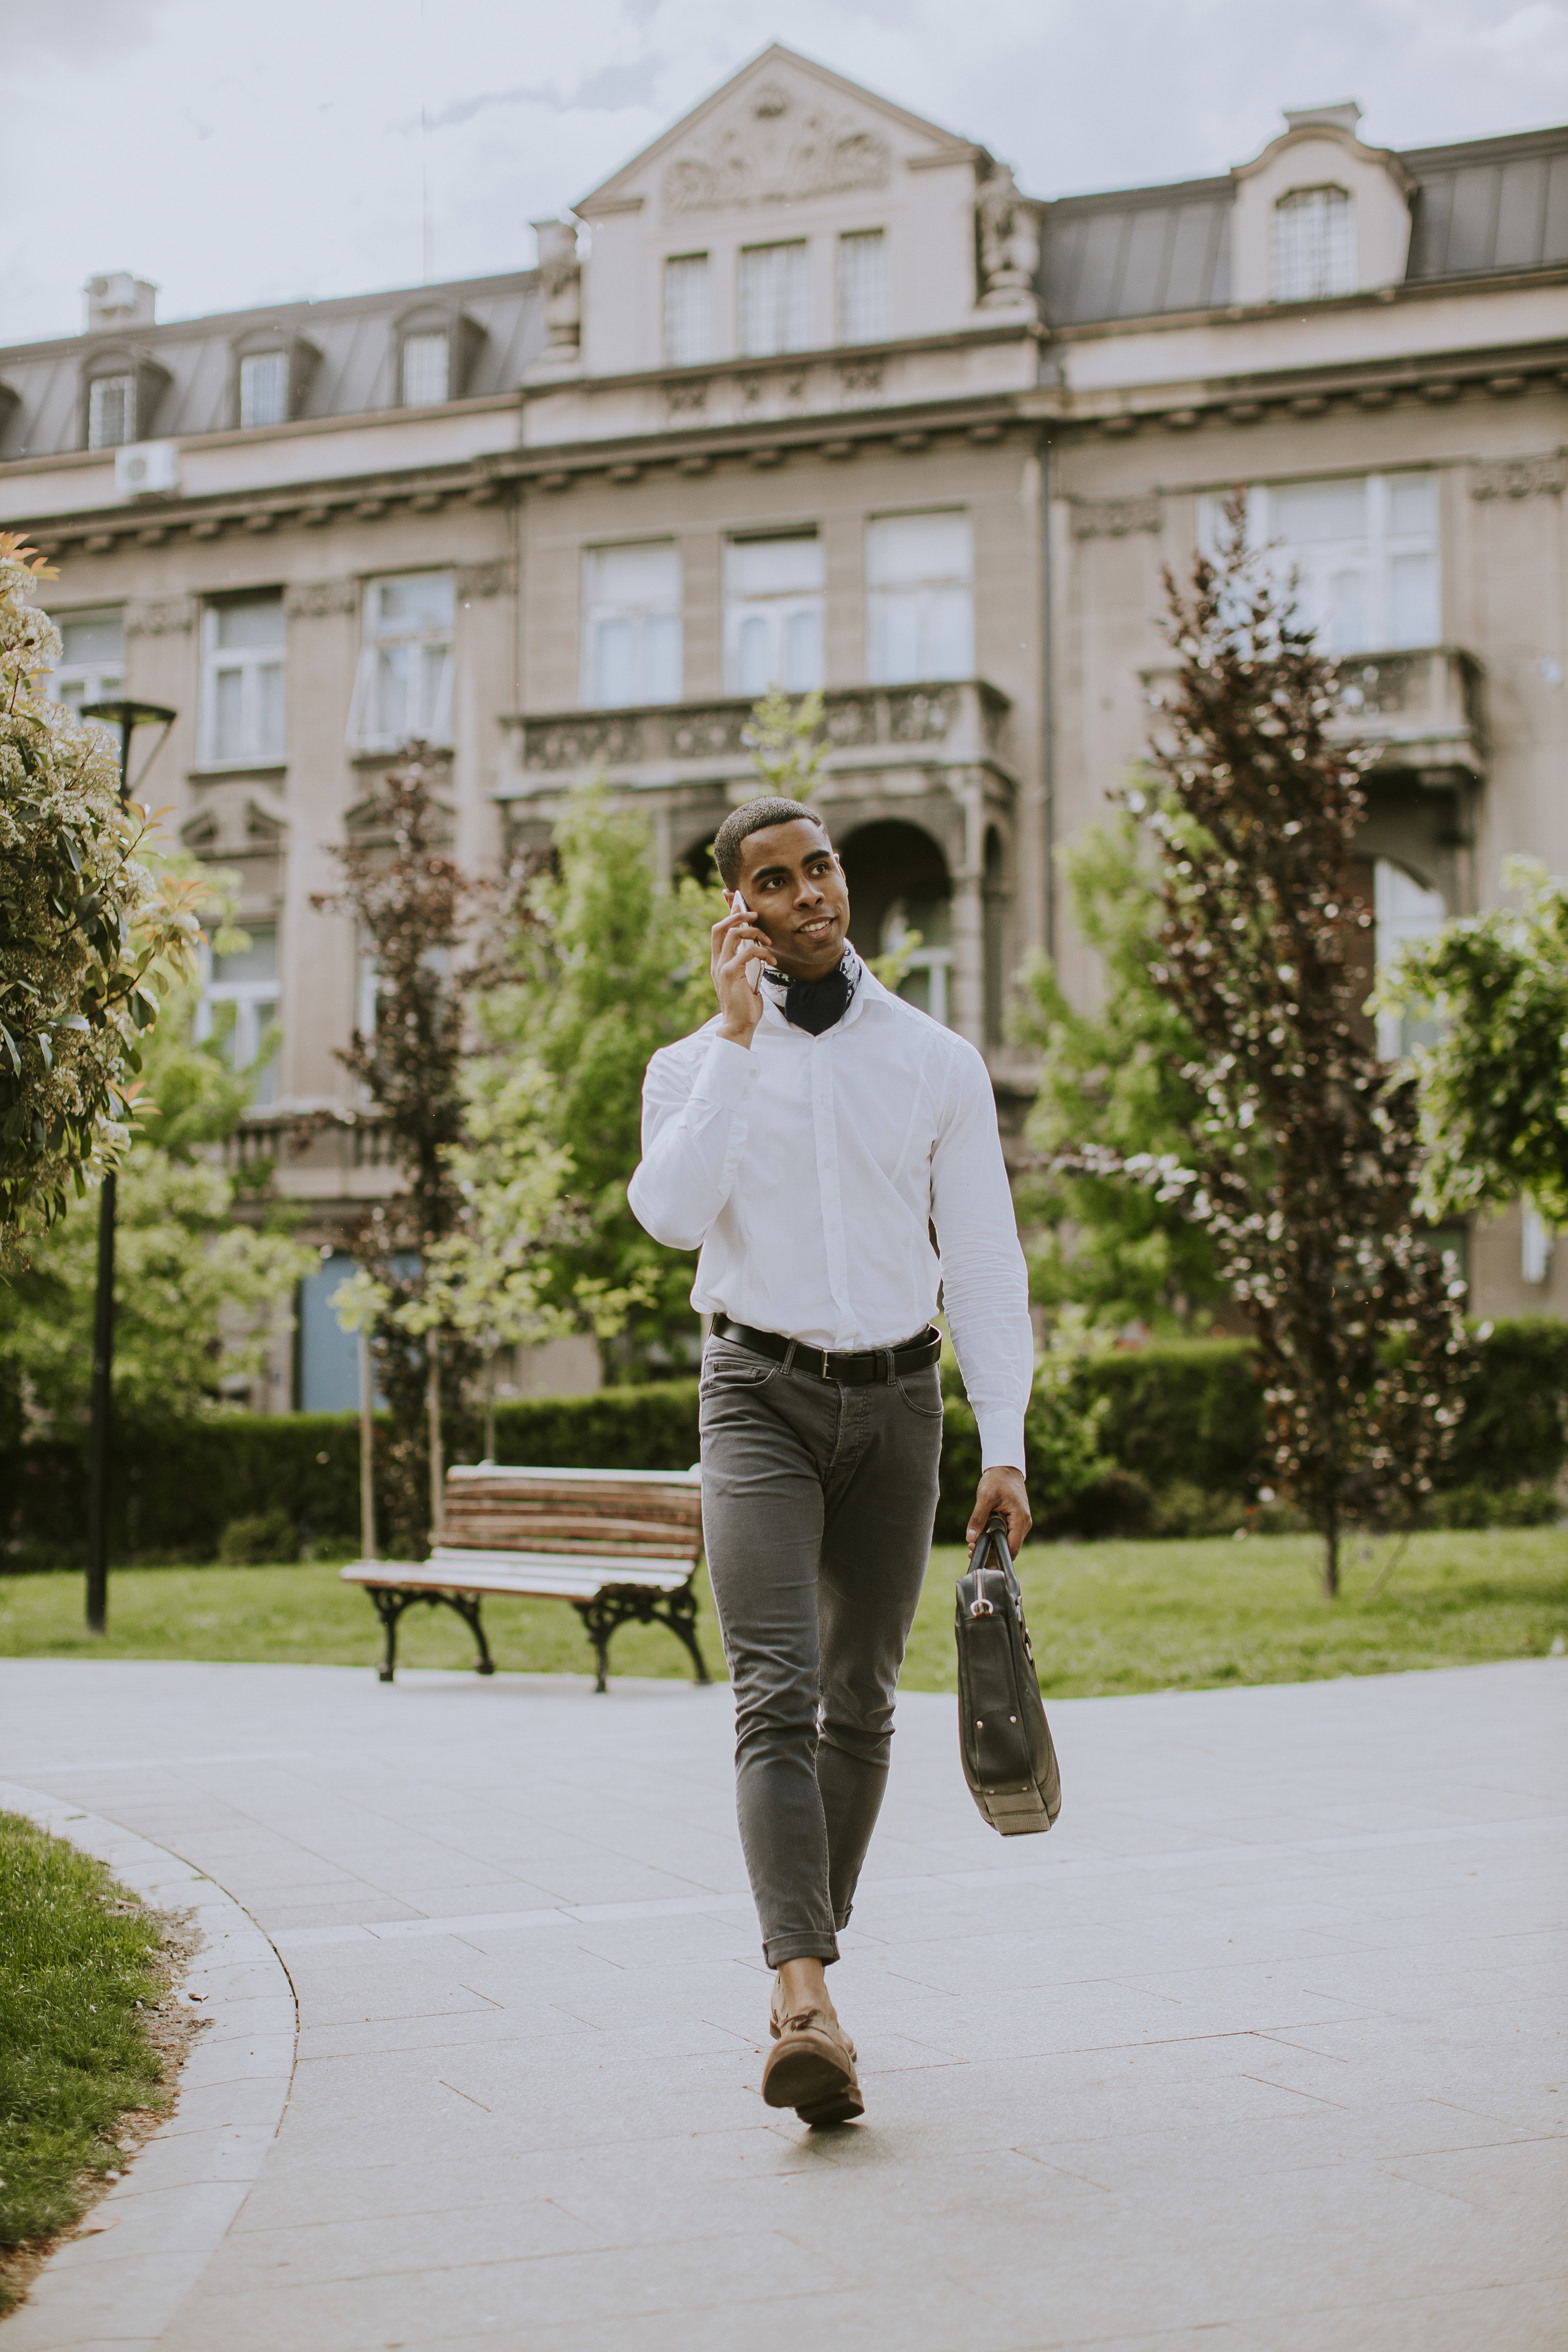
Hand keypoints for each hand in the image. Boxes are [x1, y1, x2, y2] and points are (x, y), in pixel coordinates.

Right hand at [710, 904, 771, 1046]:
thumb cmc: (745, 1003)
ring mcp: (722, 966)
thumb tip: (757, 947)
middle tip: (755, 913)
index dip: (727, 913)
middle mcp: (717, 961)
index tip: (737, 899)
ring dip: (753, 932)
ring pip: (733, 934)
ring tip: (768, 940)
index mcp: (719, 961)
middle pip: (721, 927)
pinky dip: (762, 951)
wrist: (739, 1024)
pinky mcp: (731, 973)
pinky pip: (747, 951)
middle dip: (737, 915)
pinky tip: (771, 959)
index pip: (719, 930)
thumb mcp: (746, 977)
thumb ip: (746, 962)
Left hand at [966, 1466, 1030, 1557]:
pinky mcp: (1015, 1521)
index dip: (995, 1554)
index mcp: (1020, 1519)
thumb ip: (978, 1518)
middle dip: (991, 1553)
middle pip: (1010, 1549)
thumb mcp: (985, 1496)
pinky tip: (981, 1538)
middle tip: (971, 1550)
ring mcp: (1021, 1523)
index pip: (1012, 1548)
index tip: (978, 1552)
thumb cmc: (997, 1479)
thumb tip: (970, 1538)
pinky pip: (1006, 1536)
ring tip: (973, 1545)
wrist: (1005, 1468)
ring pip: (1007, 1543)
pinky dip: (994, 1539)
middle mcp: (1024, 1523)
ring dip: (992, 1547)